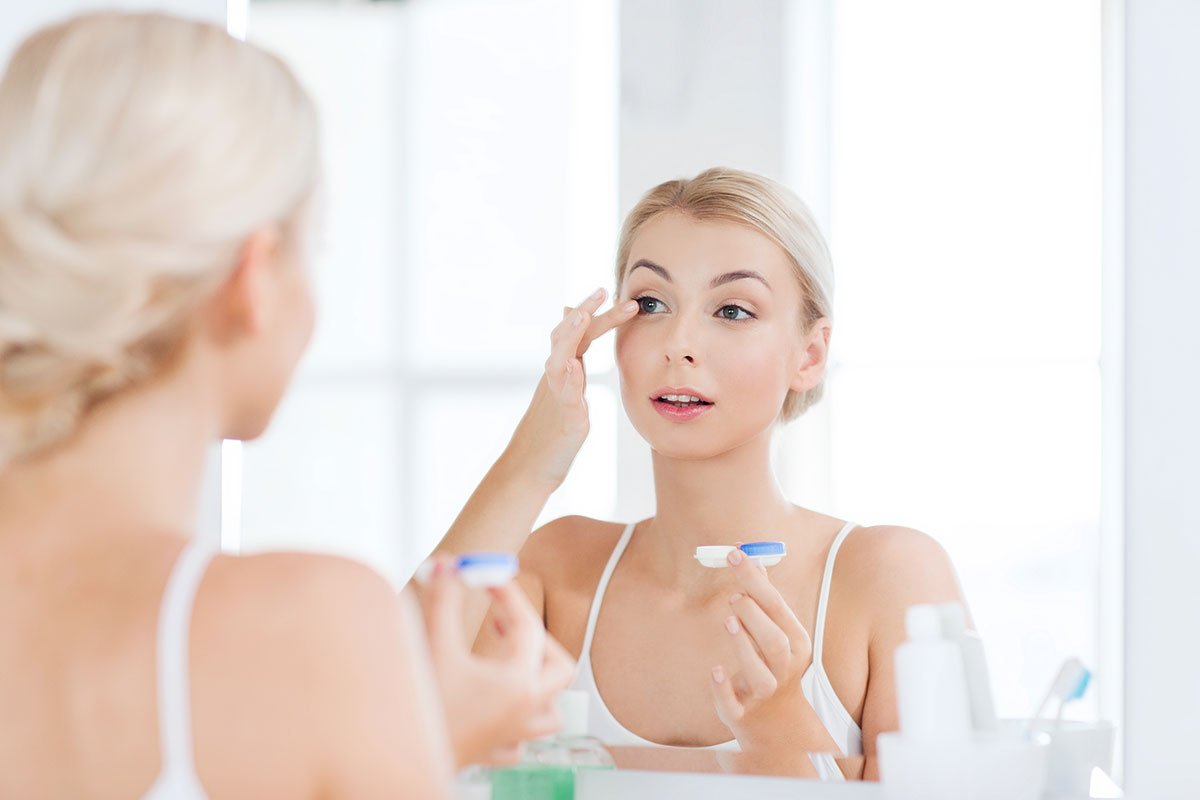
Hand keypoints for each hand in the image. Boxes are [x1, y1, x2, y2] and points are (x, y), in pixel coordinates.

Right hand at [420, 560, 575, 766]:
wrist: (395, 759)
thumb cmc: (421, 708)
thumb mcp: (434, 645)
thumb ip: (444, 600)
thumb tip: (448, 564)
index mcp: (518, 682)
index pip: (528, 625)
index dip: (508, 594)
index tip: (488, 578)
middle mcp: (524, 710)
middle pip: (559, 668)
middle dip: (536, 639)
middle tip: (503, 624)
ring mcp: (512, 735)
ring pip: (550, 709)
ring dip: (536, 682)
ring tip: (507, 663)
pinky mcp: (493, 754)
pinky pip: (522, 737)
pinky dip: (517, 719)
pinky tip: (494, 705)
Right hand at [503, 287, 638, 489]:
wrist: (530, 466)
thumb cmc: (550, 428)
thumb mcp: (564, 389)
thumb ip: (569, 359)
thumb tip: (570, 327)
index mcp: (564, 369)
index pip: (579, 334)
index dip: (593, 312)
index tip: (612, 292)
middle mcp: (557, 378)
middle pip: (568, 338)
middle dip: (586, 313)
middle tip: (604, 291)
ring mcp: (558, 398)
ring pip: (559, 360)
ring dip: (569, 336)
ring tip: (581, 316)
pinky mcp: (565, 421)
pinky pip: (565, 398)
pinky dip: (568, 381)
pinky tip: (574, 367)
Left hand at [709, 548, 818, 754]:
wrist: (774, 719)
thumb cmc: (771, 661)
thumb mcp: (774, 628)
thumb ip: (762, 595)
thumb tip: (752, 556)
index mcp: (795, 641)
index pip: (777, 606)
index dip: (755, 579)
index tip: (734, 554)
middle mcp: (783, 667)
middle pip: (775, 641)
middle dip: (754, 616)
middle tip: (733, 595)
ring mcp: (764, 692)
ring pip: (759, 672)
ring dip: (743, 645)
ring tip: (727, 620)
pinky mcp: (741, 712)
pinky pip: (734, 704)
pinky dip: (723, 688)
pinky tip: (715, 670)